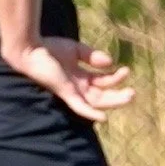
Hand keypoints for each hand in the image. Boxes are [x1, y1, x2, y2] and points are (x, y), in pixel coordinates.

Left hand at [6, 37, 135, 122]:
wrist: (30, 48)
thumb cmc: (49, 48)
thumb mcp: (76, 49)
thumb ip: (92, 56)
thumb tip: (110, 62)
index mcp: (80, 77)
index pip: (103, 82)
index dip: (115, 78)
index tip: (126, 70)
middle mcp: (77, 86)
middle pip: (102, 96)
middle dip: (119, 96)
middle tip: (133, 93)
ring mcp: (72, 91)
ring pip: (96, 102)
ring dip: (113, 102)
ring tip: (130, 96)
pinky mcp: (65, 93)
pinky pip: (79, 107)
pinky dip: (91, 113)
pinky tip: (103, 118)